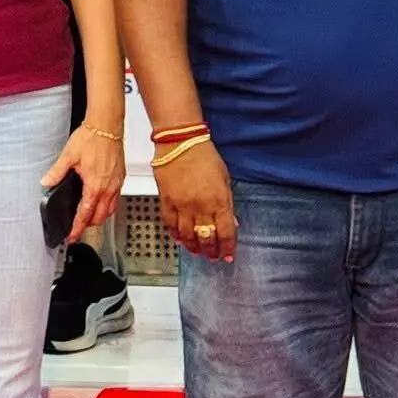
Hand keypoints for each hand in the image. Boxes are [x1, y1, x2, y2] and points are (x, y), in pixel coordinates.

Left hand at [42, 124, 124, 243]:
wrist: (107, 126)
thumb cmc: (91, 138)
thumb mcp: (68, 155)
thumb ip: (57, 172)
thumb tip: (46, 182)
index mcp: (94, 186)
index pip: (85, 214)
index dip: (77, 228)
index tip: (72, 236)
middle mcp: (108, 189)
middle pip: (100, 217)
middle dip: (89, 225)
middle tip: (78, 227)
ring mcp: (116, 184)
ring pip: (110, 211)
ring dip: (99, 217)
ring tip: (88, 217)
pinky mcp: (121, 178)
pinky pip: (116, 200)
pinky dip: (108, 206)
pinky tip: (100, 200)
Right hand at [159, 142, 236, 261]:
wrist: (179, 140)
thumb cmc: (203, 154)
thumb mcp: (224, 179)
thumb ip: (227, 203)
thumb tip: (231, 223)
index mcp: (219, 201)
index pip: (226, 233)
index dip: (227, 248)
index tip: (227, 255)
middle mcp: (201, 206)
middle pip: (207, 238)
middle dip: (211, 251)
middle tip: (212, 256)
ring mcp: (182, 205)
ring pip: (187, 236)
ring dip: (193, 247)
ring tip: (196, 251)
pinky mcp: (166, 200)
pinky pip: (170, 224)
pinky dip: (175, 234)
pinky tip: (179, 238)